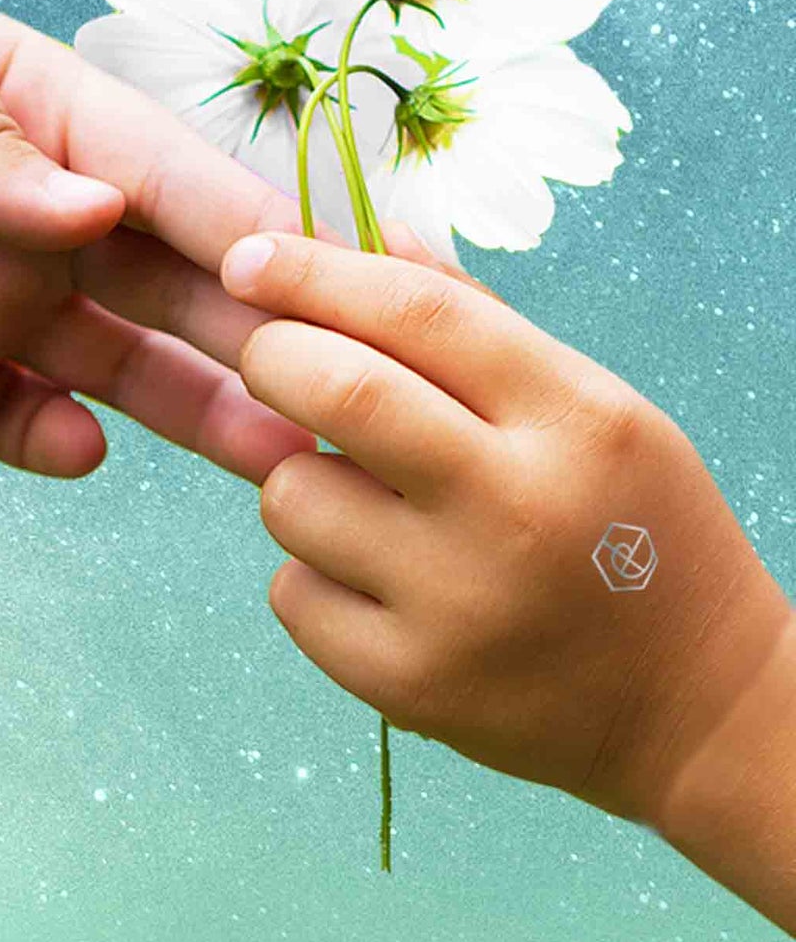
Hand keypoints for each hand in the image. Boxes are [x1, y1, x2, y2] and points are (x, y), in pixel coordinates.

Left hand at [0, 0, 321, 479]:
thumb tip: (93, 214)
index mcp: (50, 125)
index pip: (184, 182)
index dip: (274, 234)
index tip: (369, 288)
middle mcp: (39, 223)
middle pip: (183, 289)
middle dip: (274, 339)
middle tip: (366, 400)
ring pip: (126, 368)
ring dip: (202, 411)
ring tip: (280, 462)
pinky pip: (11, 424)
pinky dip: (57, 442)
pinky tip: (78, 447)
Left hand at [218, 230, 793, 828]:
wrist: (694, 704)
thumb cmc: (626, 524)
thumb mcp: (589, 404)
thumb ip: (475, 321)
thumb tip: (367, 236)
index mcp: (574, 418)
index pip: (418, 312)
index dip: (314, 272)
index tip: (247, 257)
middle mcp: (517, 508)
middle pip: (340, 390)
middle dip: (271, 356)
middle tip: (268, 359)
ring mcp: (460, 607)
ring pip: (293, 495)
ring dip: (294, 479)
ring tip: (360, 500)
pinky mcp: (411, 686)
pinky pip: (290, 593)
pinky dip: (308, 573)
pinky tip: (373, 582)